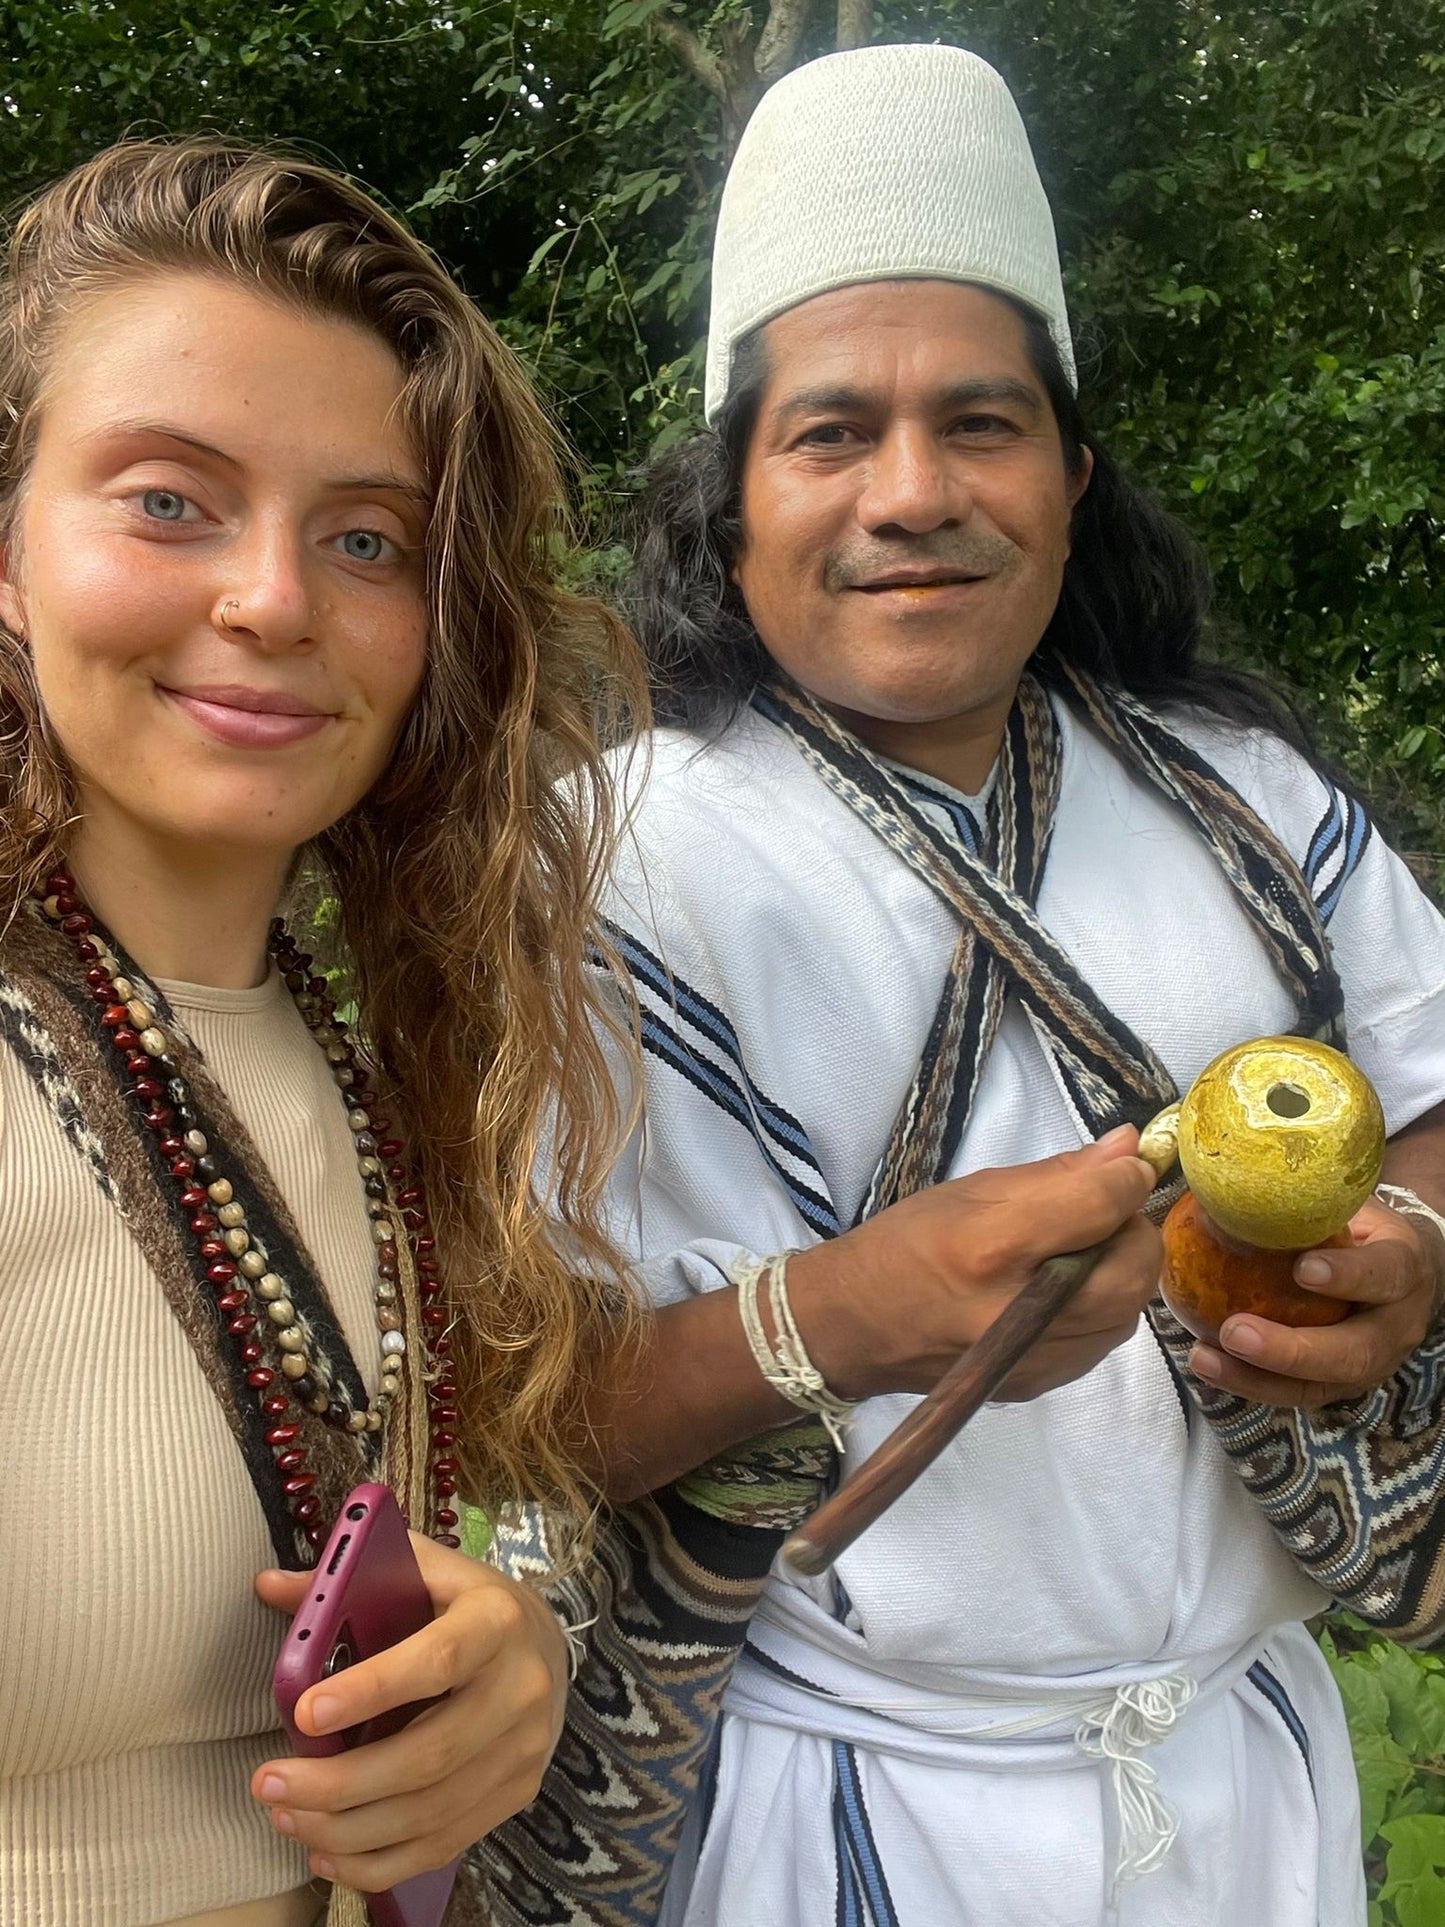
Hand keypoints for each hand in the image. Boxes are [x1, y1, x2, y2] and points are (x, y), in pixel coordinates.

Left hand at [251, 1532, 565, 1892]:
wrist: (545, 1647)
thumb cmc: (466, 1606)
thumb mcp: (423, 1574)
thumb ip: (350, 1579)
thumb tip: (268, 1584)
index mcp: (497, 1621)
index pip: (437, 1661)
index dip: (372, 1690)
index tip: (304, 1713)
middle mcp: (520, 1689)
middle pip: (428, 1754)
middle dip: (340, 1781)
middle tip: (268, 1782)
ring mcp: (523, 1751)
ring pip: (429, 1811)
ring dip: (347, 1827)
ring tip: (284, 1815)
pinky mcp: (517, 1795)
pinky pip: (442, 1844)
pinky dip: (378, 1861)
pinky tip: (326, 1852)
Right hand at [790, 1123, 1160, 1400]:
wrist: (858, 1327)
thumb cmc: (907, 1245)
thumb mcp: (971, 1191)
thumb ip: (1057, 1173)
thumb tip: (1127, 1148)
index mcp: (996, 1247)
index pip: (1101, 1205)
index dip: (1127, 1177)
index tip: (1126, 1165)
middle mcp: (1023, 1310)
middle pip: (1133, 1267)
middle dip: (1131, 1231)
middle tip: (1099, 1216)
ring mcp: (1036, 1356)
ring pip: (1129, 1308)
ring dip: (1118, 1272)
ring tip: (1073, 1256)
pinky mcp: (1042, 1383)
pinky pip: (1104, 1340)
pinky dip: (1099, 1309)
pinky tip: (1058, 1295)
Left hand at [1189, 1196, 1444, 1407]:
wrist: (1396, 1268)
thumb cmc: (1359, 1228)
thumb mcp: (1348, 1205)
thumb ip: (1309, 1201)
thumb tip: (1231, 1175)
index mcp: (1403, 1268)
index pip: (1386, 1274)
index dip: (1349, 1275)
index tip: (1303, 1269)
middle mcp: (1395, 1325)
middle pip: (1354, 1352)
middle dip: (1292, 1350)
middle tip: (1236, 1332)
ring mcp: (1371, 1363)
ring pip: (1321, 1386)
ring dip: (1258, 1378)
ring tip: (1206, 1358)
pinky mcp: (1339, 1384)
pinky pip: (1295, 1393)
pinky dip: (1249, 1383)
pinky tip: (1207, 1363)